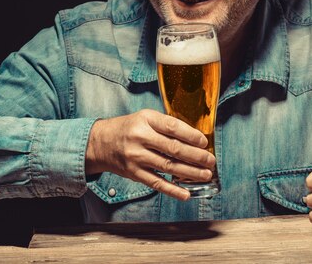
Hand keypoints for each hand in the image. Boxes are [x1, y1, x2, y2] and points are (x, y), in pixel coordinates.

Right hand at [85, 109, 215, 200]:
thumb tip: (194, 138)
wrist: (101, 142)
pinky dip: (172, 189)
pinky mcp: (134, 173)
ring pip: (168, 166)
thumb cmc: (129, 128)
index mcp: (146, 119)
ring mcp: (136, 157)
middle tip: (210, 161)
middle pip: (173, 148)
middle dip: (196, 156)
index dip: (191, 135)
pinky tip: (186, 193)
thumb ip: (166, 125)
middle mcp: (140, 137)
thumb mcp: (145, 118)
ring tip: (205, 175)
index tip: (204, 142)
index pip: (172, 126)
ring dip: (190, 172)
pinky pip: (156, 182)